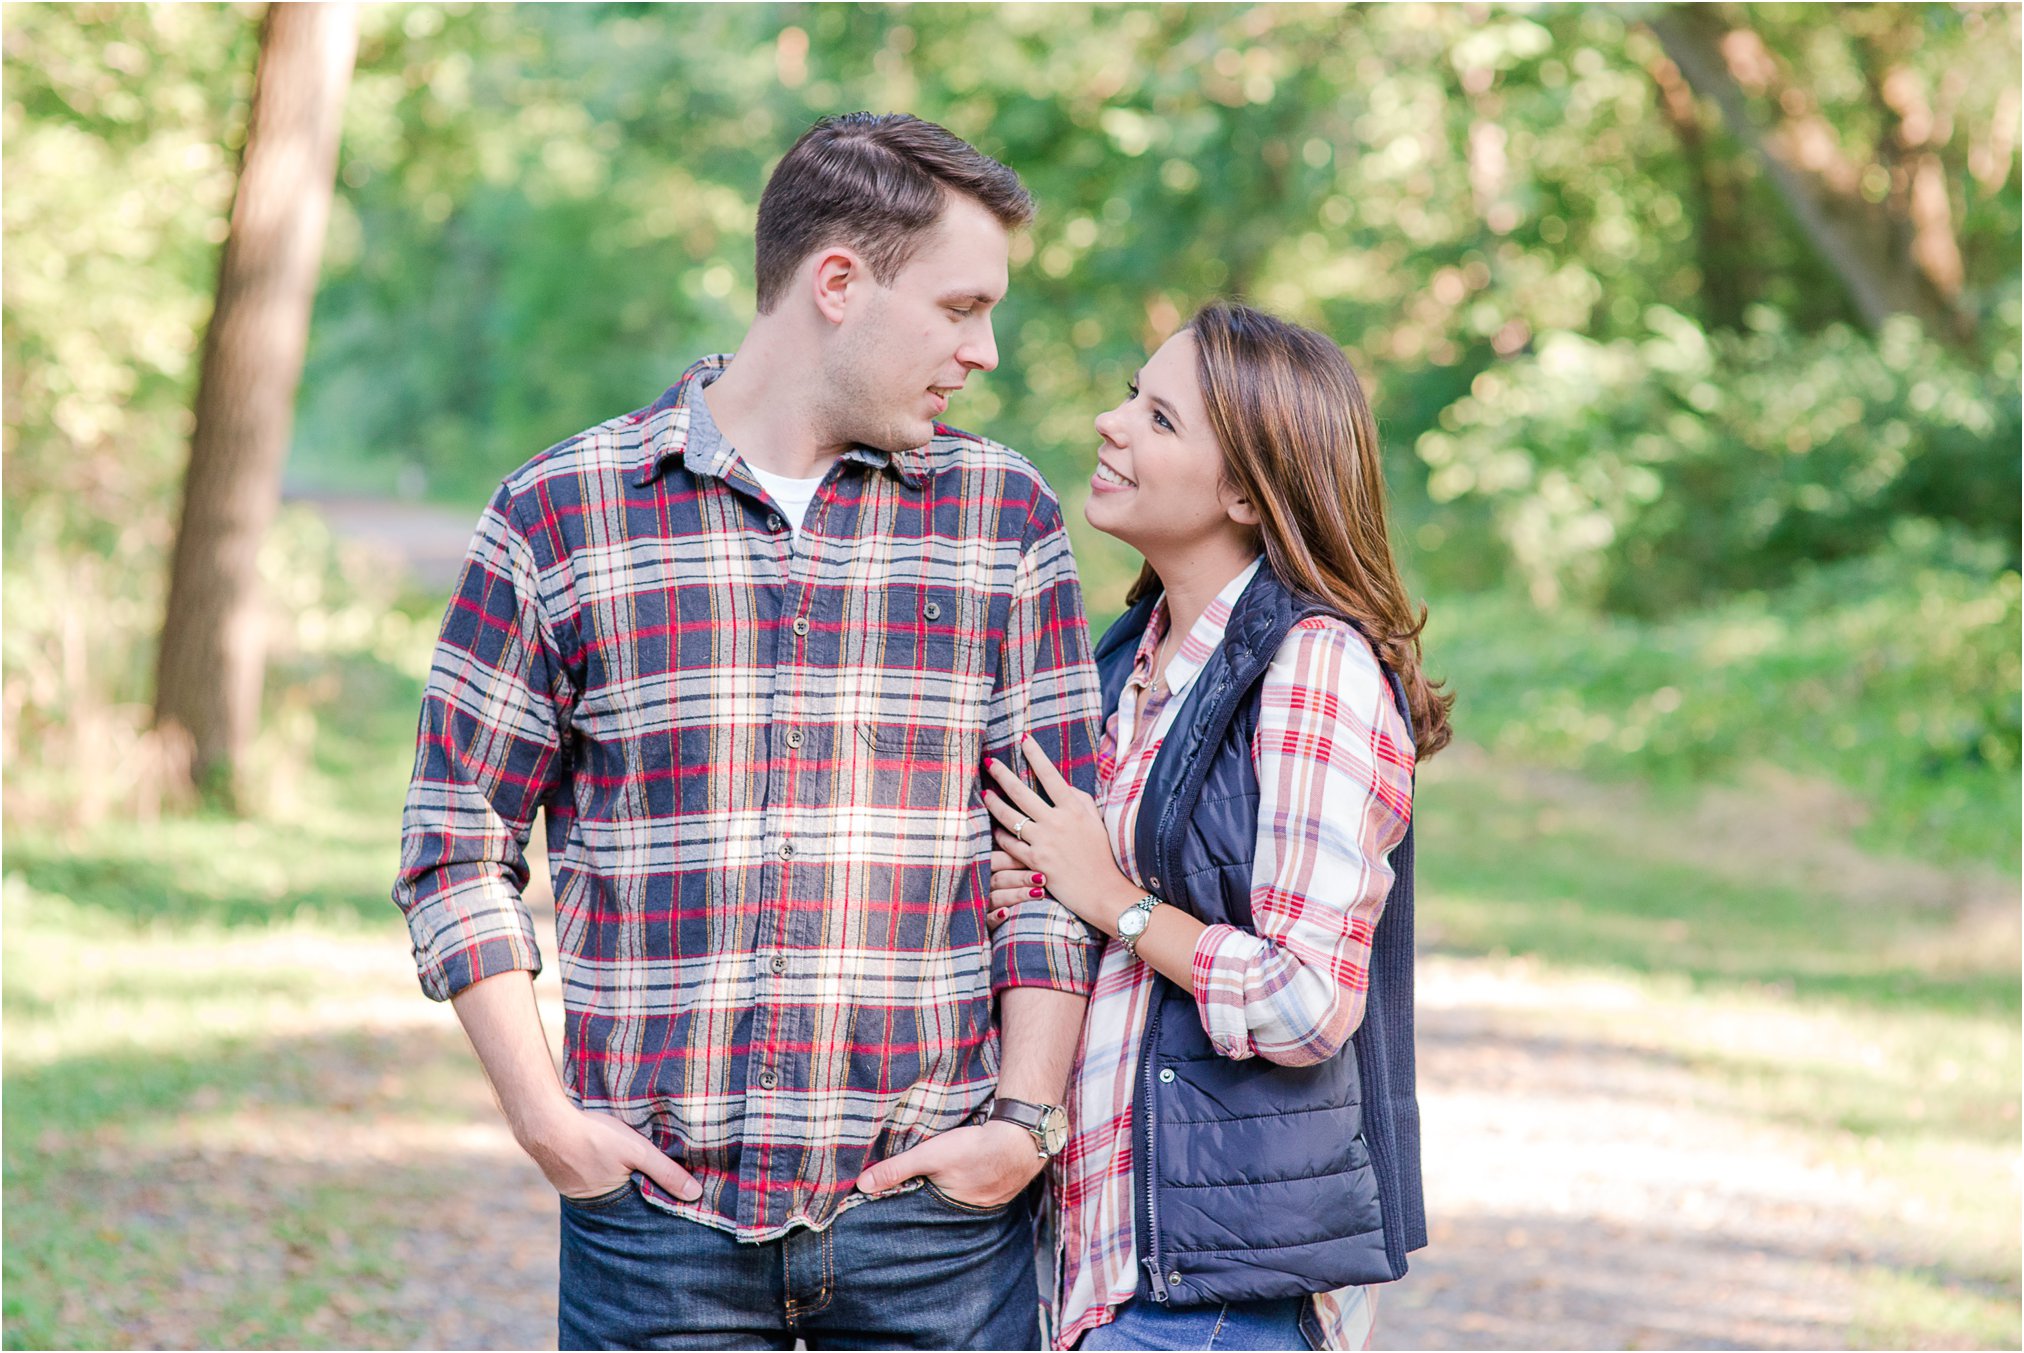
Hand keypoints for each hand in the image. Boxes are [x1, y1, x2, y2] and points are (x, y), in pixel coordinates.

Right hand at [522, 1103, 702, 1201]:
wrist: (546, 1124)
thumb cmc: (594, 1137)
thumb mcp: (637, 1151)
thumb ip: (666, 1172)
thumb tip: (696, 1194)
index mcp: (614, 1204)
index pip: (644, 1211)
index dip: (658, 1204)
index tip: (678, 1205)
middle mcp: (594, 1207)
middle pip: (625, 1202)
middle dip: (639, 1196)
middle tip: (659, 1188)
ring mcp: (577, 1193)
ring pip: (608, 1191)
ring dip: (619, 1183)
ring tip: (633, 1174)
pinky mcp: (566, 1178)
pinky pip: (591, 1179)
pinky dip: (601, 1173)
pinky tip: (606, 1161)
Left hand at [855, 1120, 1045, 1206]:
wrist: (1021, 1138)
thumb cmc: (974, 1149)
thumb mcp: (929, 1156)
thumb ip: (896, 1169)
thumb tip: (862, 1185)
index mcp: (950, 1210)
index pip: (925, 1217)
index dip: (914, 1211)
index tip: (899, 1210)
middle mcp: (971, 1213)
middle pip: (946, 1209)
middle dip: (935, 1204)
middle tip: (924, 1193)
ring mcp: (992, 1200)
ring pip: (966, 1199)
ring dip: (958, 1192)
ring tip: (949, 1182)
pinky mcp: (1005, 1185)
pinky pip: (985, 1189)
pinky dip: (977, 1182)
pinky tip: (975, 1171)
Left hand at [985, 734, 1133, 927]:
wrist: (1103, 891)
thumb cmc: (1101, 854)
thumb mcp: (1096, 821)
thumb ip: (1079, 800)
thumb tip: (1063, 785)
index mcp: (1074, 809)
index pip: (1051, 775)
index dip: (1036, 755)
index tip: (1024, 739)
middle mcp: (1057, 822)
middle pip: (1021, 792)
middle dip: (1002, 774)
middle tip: (988, 762)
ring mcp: (1044, 842)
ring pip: (1009, 817)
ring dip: (993, 803)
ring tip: (985, 793)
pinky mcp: (1034, 862)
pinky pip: (1010, 844)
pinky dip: (1001, 836)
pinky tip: (995, 830)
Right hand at [986, 847, 1046, 930]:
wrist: (1002, 920)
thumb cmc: (1014, 884)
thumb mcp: (1010, 867)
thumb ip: (1017, 854)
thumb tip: (1037, 827)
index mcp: (987, 868)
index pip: (997, 859)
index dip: (1015, 858)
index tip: (1037, 855)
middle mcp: (982, 884)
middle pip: (999, 878)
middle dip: (1021, 877)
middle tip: (1042, 877)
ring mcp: (982, 904)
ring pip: (996, 898)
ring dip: (1016, 895)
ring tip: (1039, 893)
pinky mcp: (983, 924)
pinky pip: (987, 920)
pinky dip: (995, 917)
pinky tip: (1006, 913)